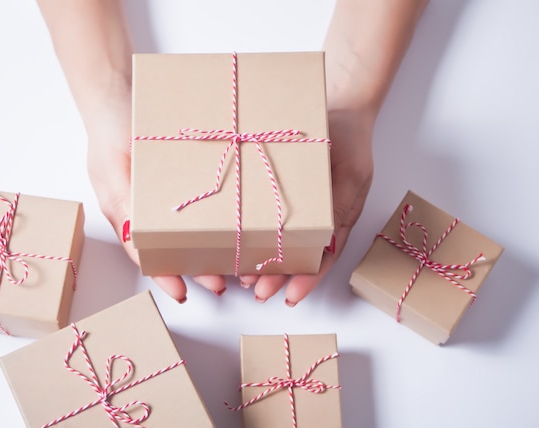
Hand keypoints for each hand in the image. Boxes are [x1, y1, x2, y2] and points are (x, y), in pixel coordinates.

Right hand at [86, 102, 225, 303]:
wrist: (117, 90)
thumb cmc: (110, 129)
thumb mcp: (112, 168)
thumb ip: (123, 203)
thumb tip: (135, 239)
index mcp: (126, 214)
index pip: (145, 254)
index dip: (164, 276)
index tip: (183, 294)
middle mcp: (146, 209)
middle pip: (174, 247)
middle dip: (198, 268)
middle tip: (225, 282)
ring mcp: (164, 194)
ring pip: (190, 231)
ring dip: (210, 248)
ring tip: (235, 262)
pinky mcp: (181, 176)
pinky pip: (199, 204)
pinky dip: (213, 220)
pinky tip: (233, 226)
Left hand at [239, 108, 373, 305]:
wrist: (339, 107)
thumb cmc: (349, 141)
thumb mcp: (351, 174)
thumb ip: (339, 207)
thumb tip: (326, 241)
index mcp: (338, 219)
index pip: (324, 257)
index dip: (308, 279)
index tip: (291, 297)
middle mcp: (317, 218)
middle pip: (298, 255)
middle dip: (278, 277)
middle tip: (257, 290)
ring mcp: (298, 205)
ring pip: (280, 241)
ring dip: (263, 261)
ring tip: (243, 277)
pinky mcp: (280, 191)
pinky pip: (267, 217)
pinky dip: (255, 234)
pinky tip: (239, 244)